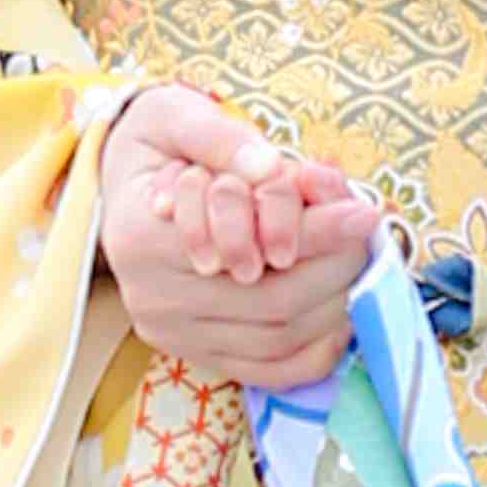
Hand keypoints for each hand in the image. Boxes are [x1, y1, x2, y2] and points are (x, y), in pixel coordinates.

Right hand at [88, 72, 379, 395]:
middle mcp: (152, 299)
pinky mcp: (193, 353)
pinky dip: (316, 349)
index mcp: (141, 238)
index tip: (364, 211)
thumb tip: (270, 168)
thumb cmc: (155, 144)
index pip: (246, 250)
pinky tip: (341, 311)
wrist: (119, 187)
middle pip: (271, 304)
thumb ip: (221, 137)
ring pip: (277, 340)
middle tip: (367, 231)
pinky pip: (268, 371)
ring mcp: (172, 334)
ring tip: (360, 260)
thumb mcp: (176, 114)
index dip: (315, 234)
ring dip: (334, 304)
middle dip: (333, 267)